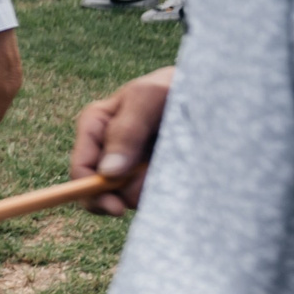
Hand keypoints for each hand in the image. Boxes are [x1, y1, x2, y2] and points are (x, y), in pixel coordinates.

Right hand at [72, 66, 174, 214]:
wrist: (211, 93)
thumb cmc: (174, 85)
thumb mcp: (147, 98)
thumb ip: (125, 132)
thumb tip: (107, 173)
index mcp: (95, 127)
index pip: (81, 167)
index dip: (91, 191)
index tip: (117, 207)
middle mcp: (109, 149)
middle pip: (101, 190)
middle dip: (126, 193)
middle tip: (151, 187)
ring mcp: (132, 166)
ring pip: (131, 196)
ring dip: (153, 187)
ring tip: (178, 160)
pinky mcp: (155, 176)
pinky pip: (154, 195)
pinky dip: (169, 188)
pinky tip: (183, 168)